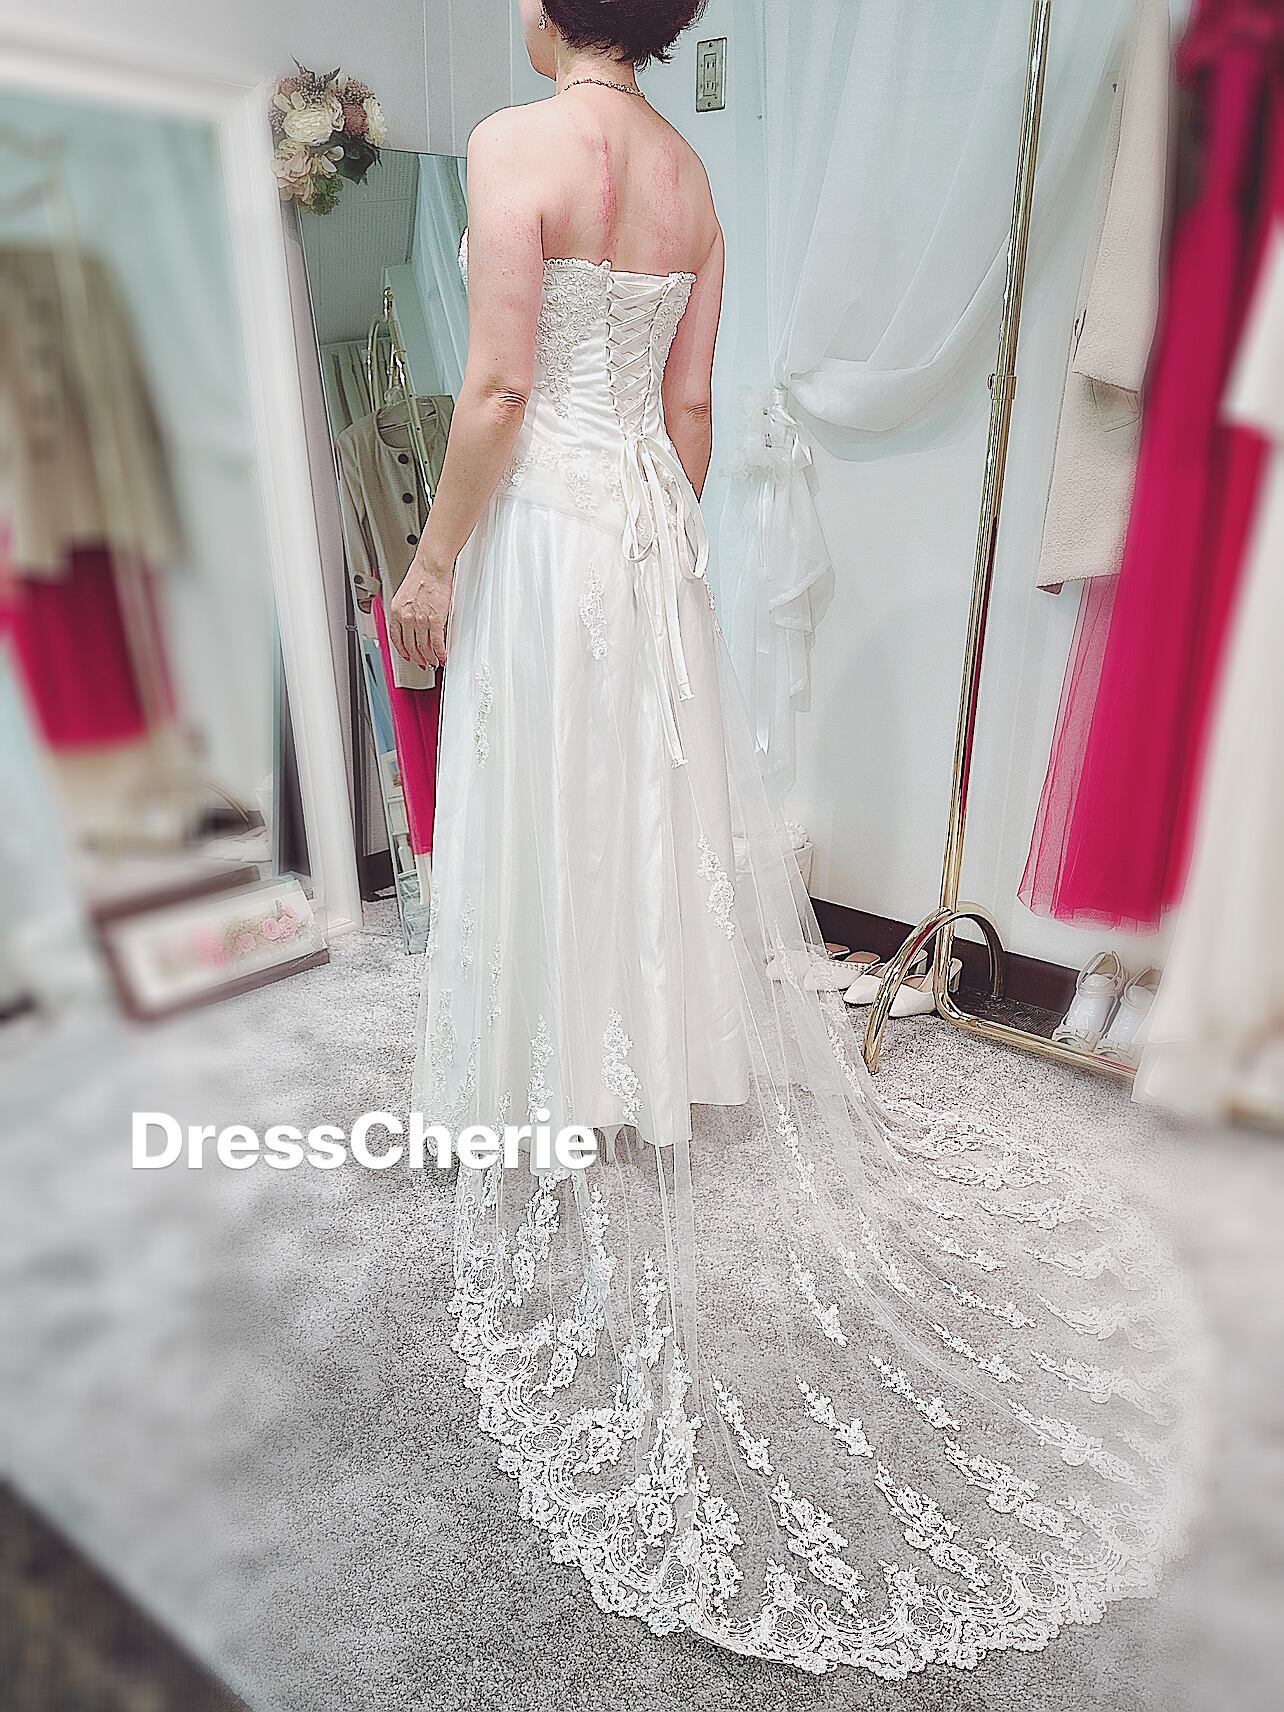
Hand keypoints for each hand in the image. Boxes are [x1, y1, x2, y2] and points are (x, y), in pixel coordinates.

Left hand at [390, 553, 453, 669]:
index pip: (396, 638)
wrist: (431, 566)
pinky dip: (440, 652)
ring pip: (423, 647)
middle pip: (411, 646)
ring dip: (429, 658)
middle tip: (423, 663)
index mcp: (396, 611)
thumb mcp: (405, 595)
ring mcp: (420, 620)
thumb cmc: (421, 576)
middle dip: (417, 658)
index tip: (407, 656)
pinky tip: (442, 656)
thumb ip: (406, 612)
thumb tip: (411, 625)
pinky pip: (436, 643)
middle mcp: (406, 617)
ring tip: (434, 662)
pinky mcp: (435, 620)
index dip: (402, 651)